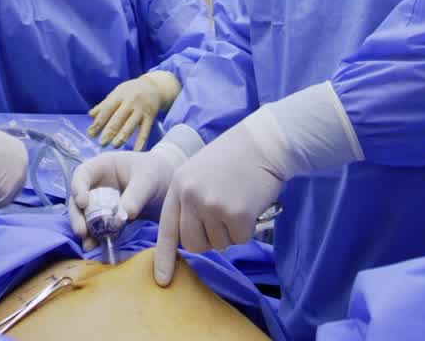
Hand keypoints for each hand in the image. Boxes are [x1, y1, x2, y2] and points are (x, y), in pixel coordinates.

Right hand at [68, 142, 185, 246]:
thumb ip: (135, 196)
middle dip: (77, 215)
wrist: (169, 185)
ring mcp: (103, 202)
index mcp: (103, 166)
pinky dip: (97, 237)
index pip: (82, 174)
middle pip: (79, 199)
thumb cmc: (156, 173)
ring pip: (87, 216)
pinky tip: (97, 247)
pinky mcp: (110, 218)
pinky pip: (100, 227)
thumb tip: (122, 217)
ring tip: (88, 245)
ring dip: (86, 229)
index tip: (83, 203)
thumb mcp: (147, 179)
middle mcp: (98, 184)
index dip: (78, 187)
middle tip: (81, 232)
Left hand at [88, 70, 180, 150]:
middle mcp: (130, 102)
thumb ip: (104, 104)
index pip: (107, 109)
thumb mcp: (117, 93)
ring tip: (114, 145)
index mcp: (119, 95)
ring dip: (122, 136)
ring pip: (131, 125)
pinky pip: (145, 131)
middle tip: (101, 143)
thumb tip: (90, 116)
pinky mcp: (150, 117)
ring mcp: (141, 110)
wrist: (154, 86)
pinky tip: (136, 151)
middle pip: (118, 119)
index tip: (90, 133)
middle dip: (109, 131)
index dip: (98, 122)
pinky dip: (141, 142)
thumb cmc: (130, 91)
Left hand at [153, 106, 289, 286]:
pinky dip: (247, 228)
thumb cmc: (232, 158)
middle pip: (194, 244)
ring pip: (219, 244)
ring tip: (236, 200)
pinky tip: (249, 204)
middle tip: (222, 216)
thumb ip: (189, 202)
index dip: (164, 257)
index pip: (168, 228)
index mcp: (179, 185)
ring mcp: (213, 206)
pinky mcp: (237, 215)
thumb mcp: (198, 173)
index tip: (162, 281)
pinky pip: (240, 240)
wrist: (262, 143)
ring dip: (230, 231)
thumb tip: (188, 239)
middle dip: (208, 239)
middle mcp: (191, 196)